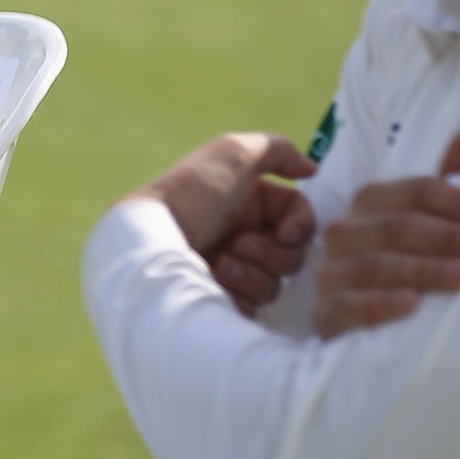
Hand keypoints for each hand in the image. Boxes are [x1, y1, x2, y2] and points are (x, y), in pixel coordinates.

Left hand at [130, 133, 318, 314]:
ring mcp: (233, 272)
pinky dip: (239, 296)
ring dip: (252, 274)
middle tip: (240, 244)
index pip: (299, 218)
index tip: (287, 232)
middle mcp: (244, 237)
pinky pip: (253, 308)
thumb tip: (311, 168)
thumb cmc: (191, 194)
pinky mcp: (221, 301)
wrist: (148, 241)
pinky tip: (214, 284)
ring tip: (220, 265)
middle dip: (272, 253)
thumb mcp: (231, 153)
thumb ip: (276, 150)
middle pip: (292, 255)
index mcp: (250, 204)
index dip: (301, 226)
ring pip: (275, 284)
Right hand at [311, 127, 459, 337]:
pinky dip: (381, 304)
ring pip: (378, 264)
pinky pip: (351, 306)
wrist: (354, 321)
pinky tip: (413, 305)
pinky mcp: (324, 311)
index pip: (417, 191)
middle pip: (401, 226)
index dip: (457, 201)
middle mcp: (345, 229)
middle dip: (452, 237)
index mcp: (371, 200)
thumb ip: (448, 177)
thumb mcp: (423, 219)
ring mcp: (331, 270)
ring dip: (426, 269)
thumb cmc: (400, 263)